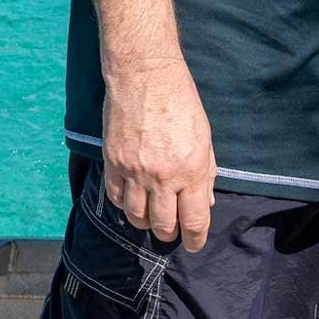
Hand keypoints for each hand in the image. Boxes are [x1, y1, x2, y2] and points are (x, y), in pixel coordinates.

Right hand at [100, 57, 216, 251]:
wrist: (144, 74)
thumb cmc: (181, 101)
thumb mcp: (204, 137)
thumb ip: (206, 173)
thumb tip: (205, 202)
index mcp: (192, 170)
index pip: (193, 222)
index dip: (195, 240)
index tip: (194, 244)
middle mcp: (163, 176)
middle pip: (163, 226)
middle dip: (170, 234)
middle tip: (171, 230)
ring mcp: (135, 171)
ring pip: (137, 218)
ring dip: (146, 223)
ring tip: (151, 217)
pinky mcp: (113, 162)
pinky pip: (116, 198)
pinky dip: (124, 204)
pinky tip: (131, 199)